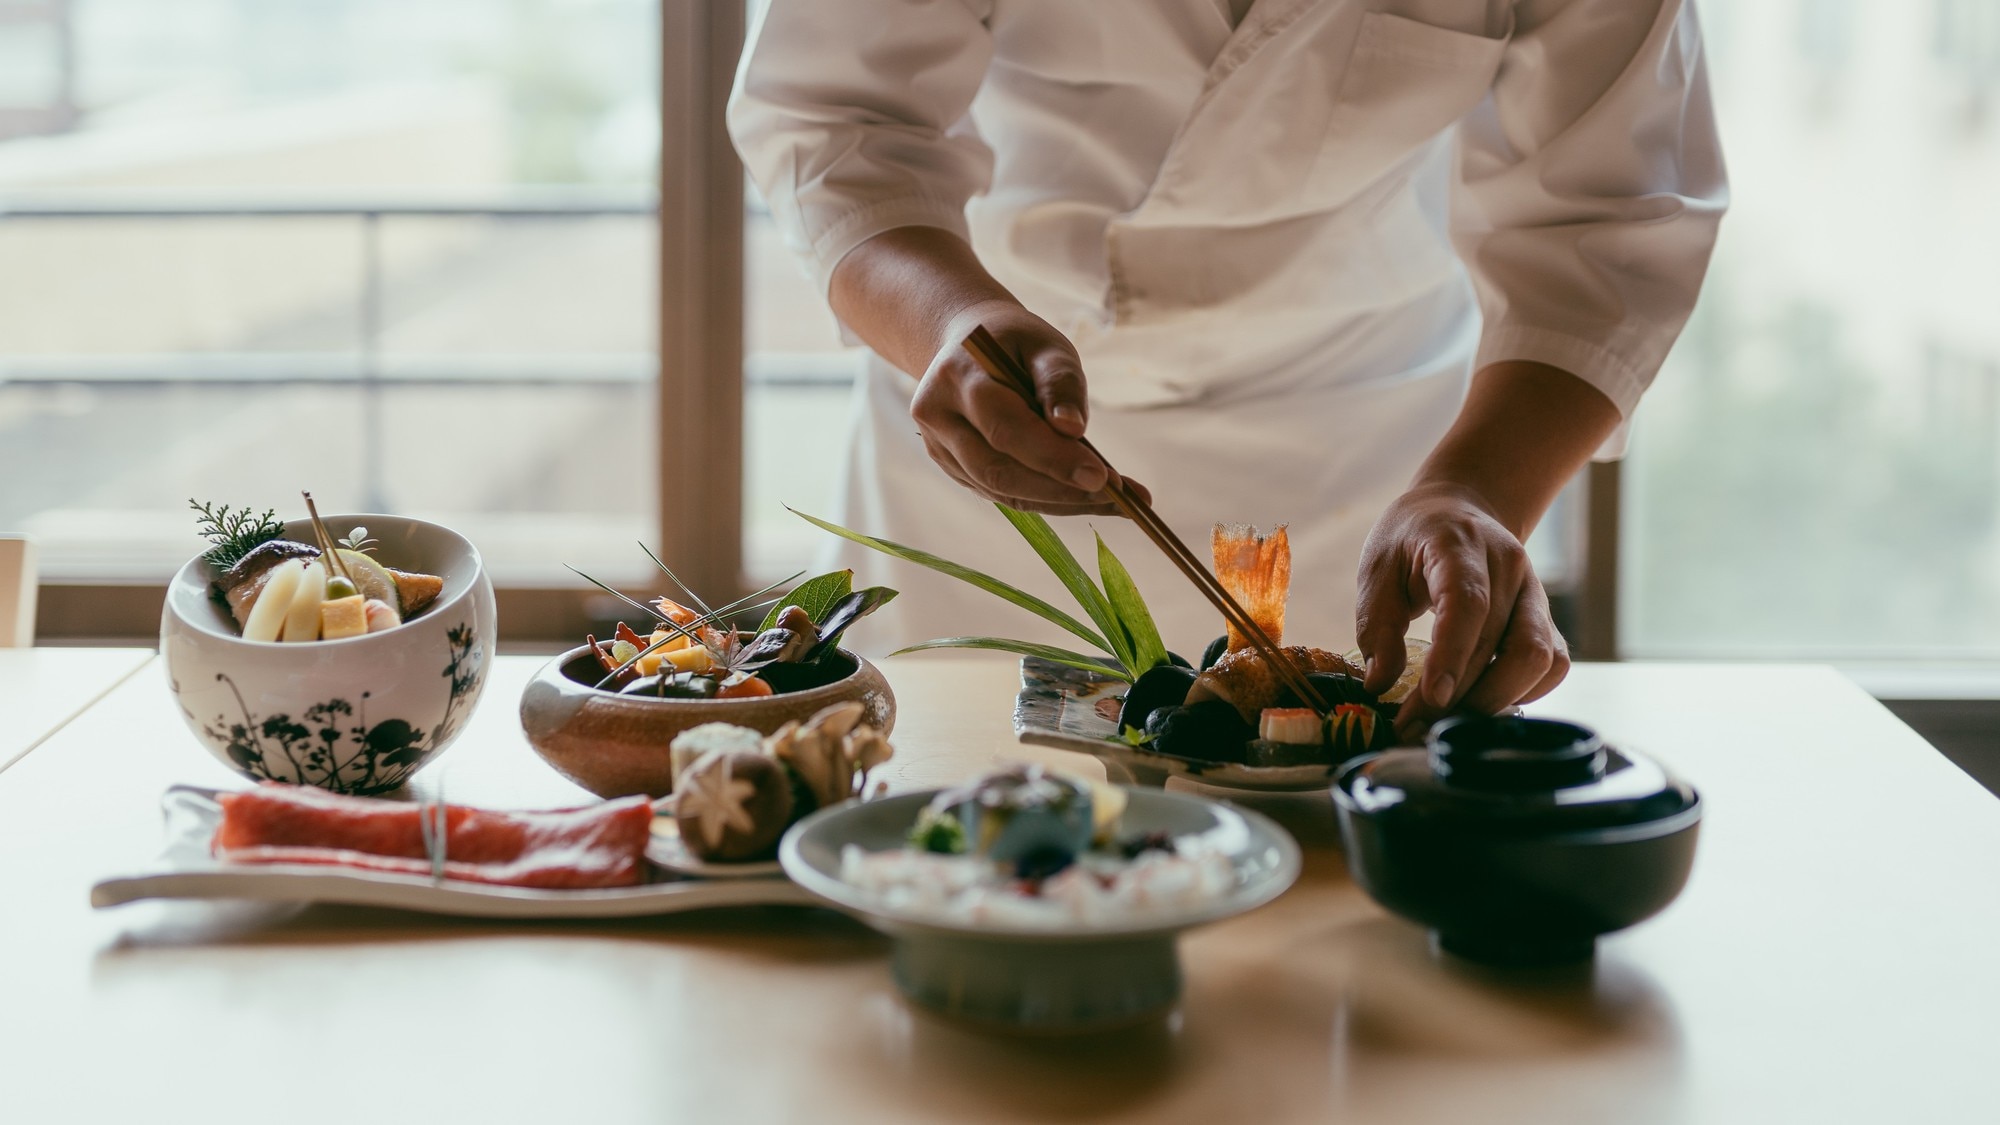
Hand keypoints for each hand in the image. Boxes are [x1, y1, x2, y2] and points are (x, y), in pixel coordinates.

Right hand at [910, 299, 1147, 514]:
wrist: (968, 345)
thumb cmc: (1014, 343)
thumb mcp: (1046, 347)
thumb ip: (1059, 384)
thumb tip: (1073, 429)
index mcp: (957, 378)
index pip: (1005, 428)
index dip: (1053, 457)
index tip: (1103, 477)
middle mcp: (937, 416)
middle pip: (997, 469)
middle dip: (1059, 488)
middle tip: (1115, 496)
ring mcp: (938, 447)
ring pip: (999, 489)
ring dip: (1058, 501)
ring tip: (1112, 501)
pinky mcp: (951, 467)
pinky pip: (1001, 493)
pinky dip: (1045, 499)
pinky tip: (1083, 497)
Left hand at [1355, 482, 1569, 739]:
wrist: (1460, 509)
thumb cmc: (1412, 540)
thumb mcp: (1378, 568)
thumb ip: (1378, 625)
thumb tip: (1380, 685)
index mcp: (1461, 545)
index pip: (1468, 603)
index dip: (1453, 654)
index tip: (1431, 698)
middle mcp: (1510, 568)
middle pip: (1503, 643)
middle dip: (1461, 696)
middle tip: (1414, 728)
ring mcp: (1535, 594)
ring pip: (1540, 659)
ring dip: (1497, 700)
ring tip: (1448, 722)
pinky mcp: (1545, 619)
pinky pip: (1552, 665)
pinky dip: (1524, 693)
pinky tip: (1483, 703)